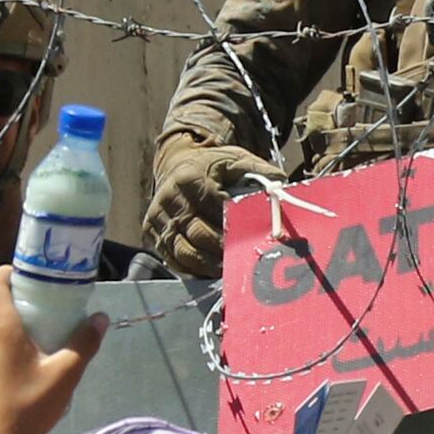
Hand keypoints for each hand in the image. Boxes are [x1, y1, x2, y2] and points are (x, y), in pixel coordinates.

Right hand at [143, 147, 274, 280]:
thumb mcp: (233, 159)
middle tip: (243, 265)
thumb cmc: (210, 166)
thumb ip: (258, 170)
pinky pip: (171, 258)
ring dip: (208, 266)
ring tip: (227, 273)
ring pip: (184, 251)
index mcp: (192, 178)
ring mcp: (158, 216)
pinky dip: (191, 270)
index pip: (217, 211)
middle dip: (223, 252)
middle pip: (200, 234)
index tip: (253, 243)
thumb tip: (282, 184)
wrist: (174, 164)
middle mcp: (171, 198)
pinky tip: (209, 274)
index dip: (235, 230)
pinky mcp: (150, 230)